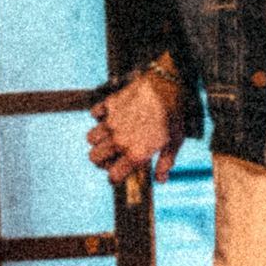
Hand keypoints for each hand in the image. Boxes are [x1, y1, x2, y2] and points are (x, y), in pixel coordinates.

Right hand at [87, 68, 184, 185]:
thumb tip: (160, 180)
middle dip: (101, 160)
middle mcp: (119, 140)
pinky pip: (94, 114)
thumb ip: (165, 163)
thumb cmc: (174, 115)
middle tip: (112, 156)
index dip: (115, 178)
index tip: (118, 174)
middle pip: (94, 158)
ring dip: (98, 140)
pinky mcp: (109, 105)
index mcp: (135, 154)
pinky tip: (111, 116)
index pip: (113, 176)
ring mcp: (112, 122)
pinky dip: (99, 116)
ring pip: (91, 138)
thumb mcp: (175, 143)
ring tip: (110, 137)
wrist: (167, 85)